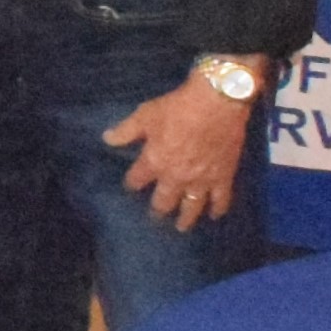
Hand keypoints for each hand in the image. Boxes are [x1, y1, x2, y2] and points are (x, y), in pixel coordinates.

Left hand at [106, 73, 253, 228]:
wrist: (217, 103)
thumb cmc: (178, 107)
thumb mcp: (145, 115)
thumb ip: (126, 131)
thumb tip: (106, 139)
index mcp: (154, 162)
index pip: (137, 180)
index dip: (133, 184)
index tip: (132, 186)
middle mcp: (176, 177)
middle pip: (164, 201)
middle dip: (158, 210)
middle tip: (156, 217)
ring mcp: (201, 180)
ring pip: (192, 206)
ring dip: (186, 219)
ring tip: (181, 227)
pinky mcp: (224, 176)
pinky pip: (221, 199)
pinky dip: (218, 209)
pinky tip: (215, 216)